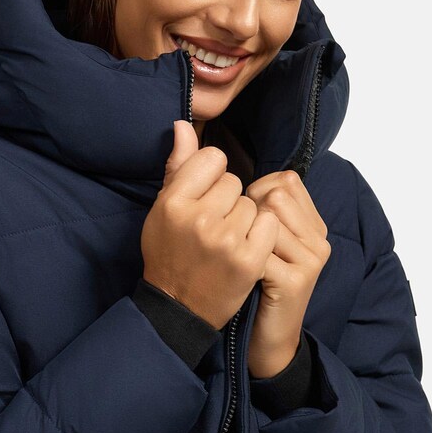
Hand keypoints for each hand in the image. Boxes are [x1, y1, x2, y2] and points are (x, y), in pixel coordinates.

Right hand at [139, 121, 279, 330]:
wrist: (179, 307)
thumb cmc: (169, 252)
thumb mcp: (163, 209)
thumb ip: (178, 166)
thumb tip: (183, 125)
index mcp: (174, 202)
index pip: (213, 159)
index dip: (211, 176)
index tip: (204, 198)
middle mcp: (199, 219)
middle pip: (234, 182)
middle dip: (227, 200)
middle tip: (213, 226)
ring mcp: (226, 241)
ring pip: (252, 204)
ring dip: (244, 219)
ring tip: (226, 240)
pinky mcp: (249, 260)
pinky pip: (269, 224)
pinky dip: (261, 235)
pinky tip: (244, 248)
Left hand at [242, 170, 331, 378]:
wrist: (267, 341)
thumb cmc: (255, 287)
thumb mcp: (261, 243)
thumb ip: (257, 205)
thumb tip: (222, 162)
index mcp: (314, 226)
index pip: (286, 181)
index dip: (257, 194)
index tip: (247, 222)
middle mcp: (319, 240)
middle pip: (276, 196)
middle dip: (249, 214)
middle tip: (243, 245)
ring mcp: (311, 260)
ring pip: (266, 220)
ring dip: (243, 238)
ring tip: (244, 262)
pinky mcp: (296, 281)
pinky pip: (259, 251)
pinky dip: (242, 262)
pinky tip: (242, 278)